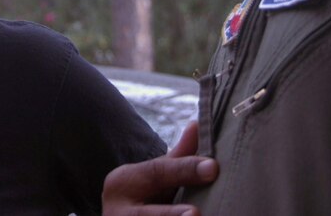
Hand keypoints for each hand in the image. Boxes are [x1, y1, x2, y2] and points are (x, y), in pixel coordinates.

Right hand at [102, 121, 218, 215]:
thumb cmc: (144, 197)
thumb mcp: (154, 175)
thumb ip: (178, 156)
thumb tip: (199, 124)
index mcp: (121, 183)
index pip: (156, 173)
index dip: (186, 170)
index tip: (214, 168)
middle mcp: (116, 212)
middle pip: (146, 215)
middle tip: (196, 215)